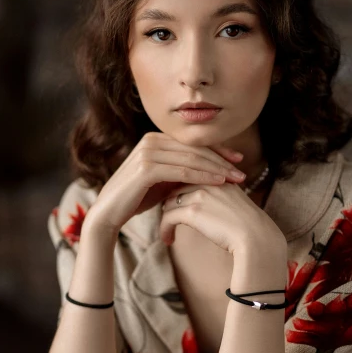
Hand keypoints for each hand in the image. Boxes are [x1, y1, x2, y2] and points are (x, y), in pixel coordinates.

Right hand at [84, 131, 246, 235]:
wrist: (109, 213)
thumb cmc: (136, 199)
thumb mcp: (162, 181)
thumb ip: (180, 170)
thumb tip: (208, 169)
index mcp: (155, 139)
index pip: (193, 144)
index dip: (218, 151)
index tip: (238, 161)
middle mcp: (151, 140)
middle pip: (195, 149)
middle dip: (222, 160)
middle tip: (242, 172)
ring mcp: (148, 152)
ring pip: (192, 159)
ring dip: (217, 169)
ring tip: (236, 179)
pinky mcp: (147, 168)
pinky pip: (183, 170)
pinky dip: (203, 176)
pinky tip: (219, 182)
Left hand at [160, 180, 285, 254]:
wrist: (257, 237)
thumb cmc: (250, 226)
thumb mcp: (235, 202)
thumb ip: (219, 197)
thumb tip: (204, 207)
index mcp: (217, 175)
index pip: (188, 175)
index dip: (177, 189)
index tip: (172, 204)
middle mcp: (207, 180)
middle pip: (175, 186)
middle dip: (168, 202)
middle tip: (167, 216)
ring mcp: (199, 194)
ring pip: (168, 202)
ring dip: (165, 217)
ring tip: (167, 231)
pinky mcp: (192, 212)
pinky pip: (168, 218)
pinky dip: (165, 229)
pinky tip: (168, 240)